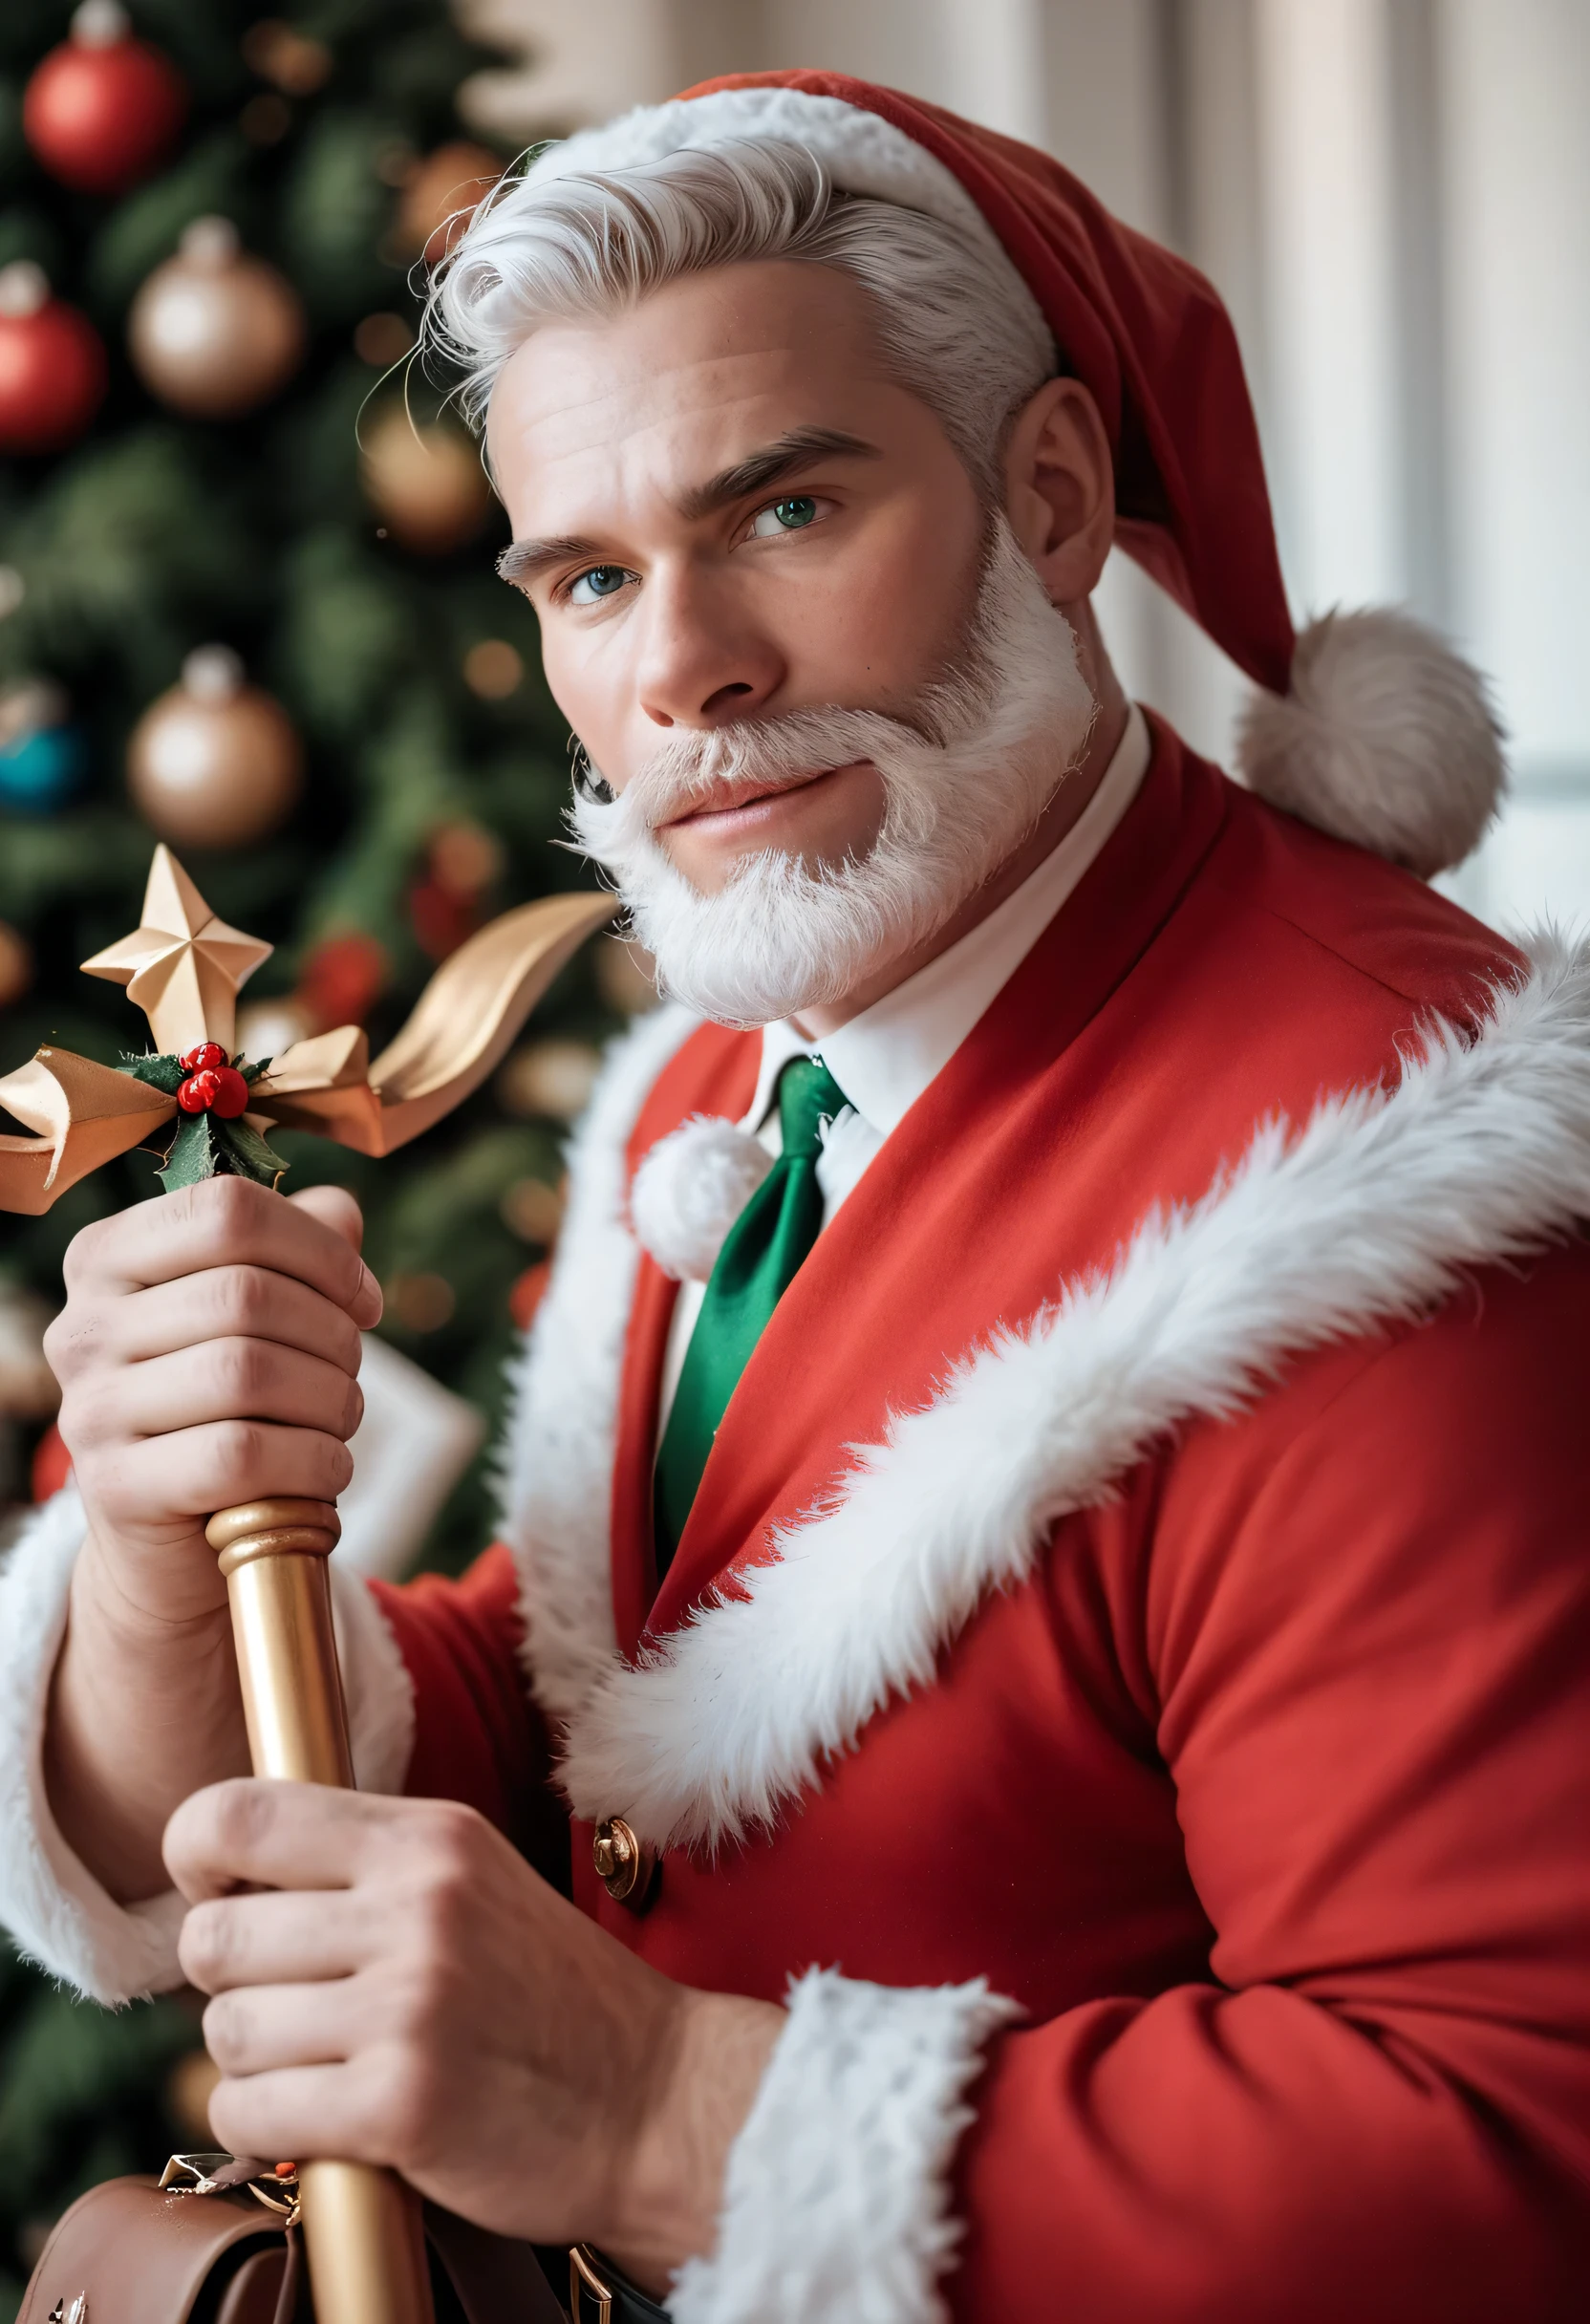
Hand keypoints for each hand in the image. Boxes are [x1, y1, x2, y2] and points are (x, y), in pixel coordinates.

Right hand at [41, 1177, 381, 1904]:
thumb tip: (340, 1212)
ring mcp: (88, 1409)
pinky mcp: (114, 1489)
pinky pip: (239, 1456)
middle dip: (333, 1334)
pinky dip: (311, 1460)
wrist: (173, 1539)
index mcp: (109, 1257)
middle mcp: (84, 1326)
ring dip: (330, 1398)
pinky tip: (328, 1467)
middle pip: (247, 1293)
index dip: (320, 1250)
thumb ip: (298, 1246)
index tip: (361, 1298)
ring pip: (246, 1372)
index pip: (228, 1209)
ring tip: (341, 1418)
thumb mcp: (257, 1313)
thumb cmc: (226, 1403)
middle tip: (352, 1370)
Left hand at [167, 1781, 782, 2290]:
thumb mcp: (472, 1882)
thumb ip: (364, 1864)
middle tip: (287, 2006)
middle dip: (228, 1985)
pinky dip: (267, 2126)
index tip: (211, 1894)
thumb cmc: (546, 1997)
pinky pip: (251, 2112)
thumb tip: (223, 1869)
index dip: (193, 1855)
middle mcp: (418, 1907)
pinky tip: (325, 2121)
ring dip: (252, 2063)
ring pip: (227, 2032)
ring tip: (323, 2065)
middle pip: (214, 1939)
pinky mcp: (401, 2106)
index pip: (241, 1815)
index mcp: (429, 1838)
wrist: (655, 2099)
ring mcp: (410, 2006)